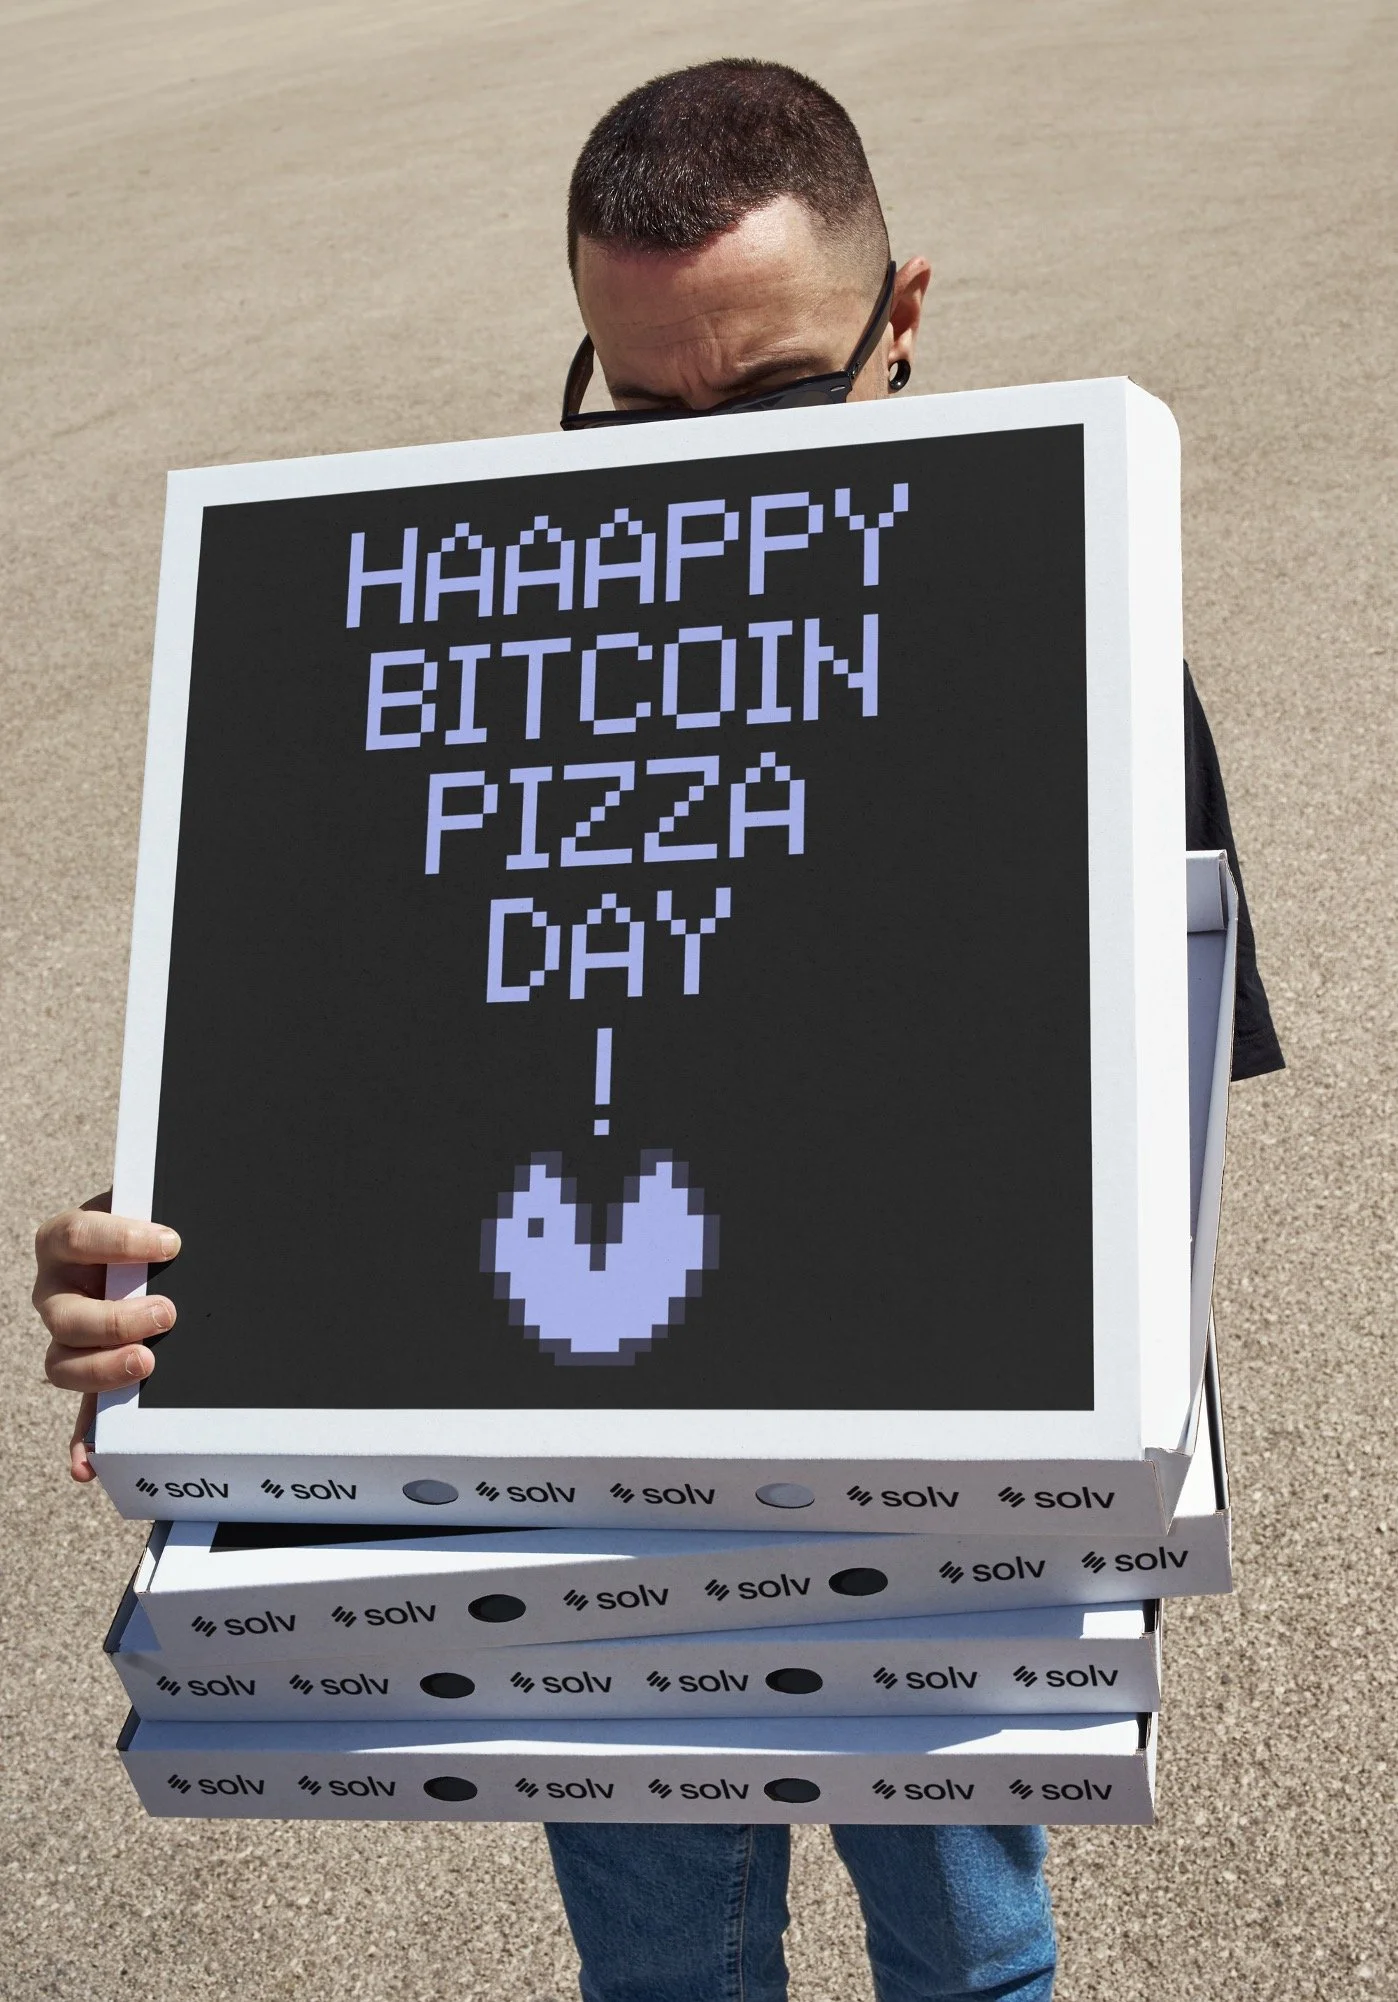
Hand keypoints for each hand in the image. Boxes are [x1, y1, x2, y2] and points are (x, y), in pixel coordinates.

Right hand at [33, 1193, 180, 1481]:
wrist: (157, 1245)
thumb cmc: (154, 1223)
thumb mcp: (152, 1211)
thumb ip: (158, 1221)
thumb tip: (187, 1235)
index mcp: (66, 1242)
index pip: (76, 1236)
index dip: (119, 1241)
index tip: (170, 1244)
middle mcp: (58, 1292)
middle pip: (65, 1315)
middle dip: (115, 1320)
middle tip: (167, 1314)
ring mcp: (68, 1337)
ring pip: (63, 1365)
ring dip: (103, 1372)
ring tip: (145, 1365)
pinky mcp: (90, 1373)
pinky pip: (80, 1413)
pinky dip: (83, 1441)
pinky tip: (88, 1464)